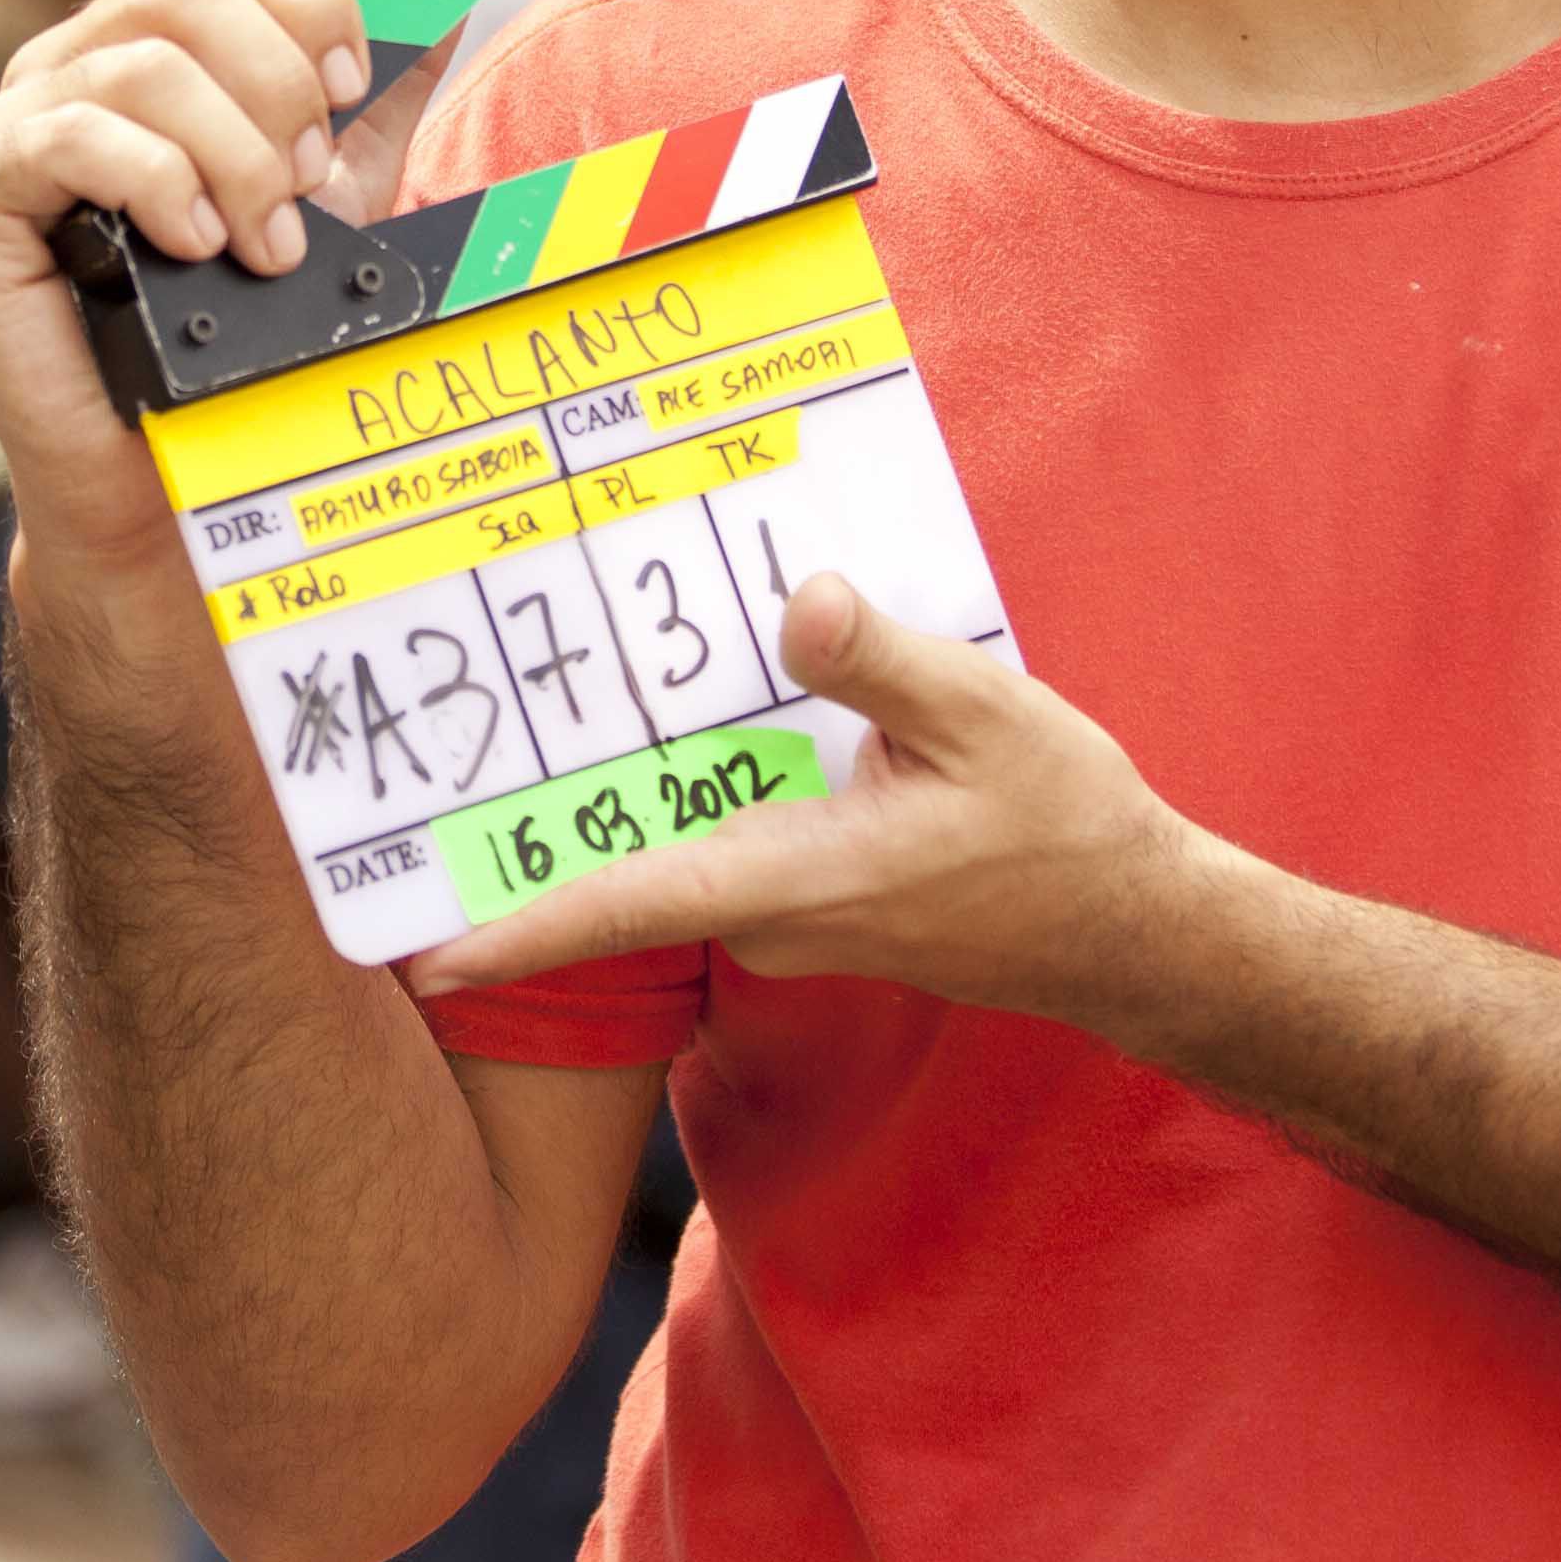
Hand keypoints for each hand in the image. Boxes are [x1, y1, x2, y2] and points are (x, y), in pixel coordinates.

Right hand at [0, 0, 370, 586]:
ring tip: (263, 246)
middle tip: (307, 187)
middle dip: (274, 85)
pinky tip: (192, 240)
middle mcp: (74, 67)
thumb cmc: (241, 333)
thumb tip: (454, 13)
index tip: (352, 93)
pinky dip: (152, 179)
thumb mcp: (336, 206)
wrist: (167, 474)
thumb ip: (379, 114)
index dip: (308, 7)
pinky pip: (64, 137)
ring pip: (138, 68)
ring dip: (229, 155)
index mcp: (155, 46)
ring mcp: (16, 126)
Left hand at [406, 578, 1201, 1019]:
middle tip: (454, 744)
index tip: (428, 959)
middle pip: (632, 868)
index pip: (632, 909)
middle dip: (546, 824)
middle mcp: (774, 916)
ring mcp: (792, 919)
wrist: (1132, 930)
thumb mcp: (984, 716)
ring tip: (548, 698)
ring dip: (624, 796)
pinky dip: (694, 792)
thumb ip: (880, 661)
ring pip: (679, 851)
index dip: (523, 932)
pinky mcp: (815, 903)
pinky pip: (726, 845)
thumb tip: (797, 601)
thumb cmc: (1064, 829)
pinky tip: (684, 713)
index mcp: (800, 880)